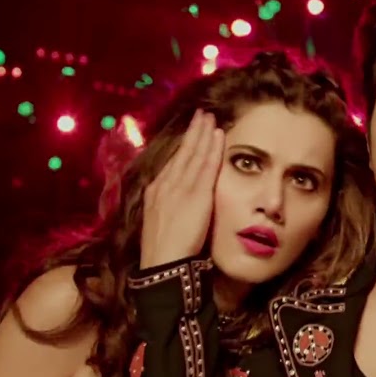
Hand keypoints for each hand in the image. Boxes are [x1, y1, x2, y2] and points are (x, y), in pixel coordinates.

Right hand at [140, 110, 223, 268]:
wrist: (163, 262)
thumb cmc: (163, 250)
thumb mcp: (159, 222)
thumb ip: (167, 208)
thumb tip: (176, 204)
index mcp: (157, 191)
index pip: (174, 162)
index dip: (184, 145)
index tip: (192, 131)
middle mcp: (167, 184)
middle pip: (183, 153)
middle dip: (193, 132)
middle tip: (202, 114)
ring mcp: (181, 188)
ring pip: (194, 154)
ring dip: (203, 134)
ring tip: (210, 118)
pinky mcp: (196, 194)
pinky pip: (206, 166)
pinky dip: (212, 149)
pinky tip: (219, 136)